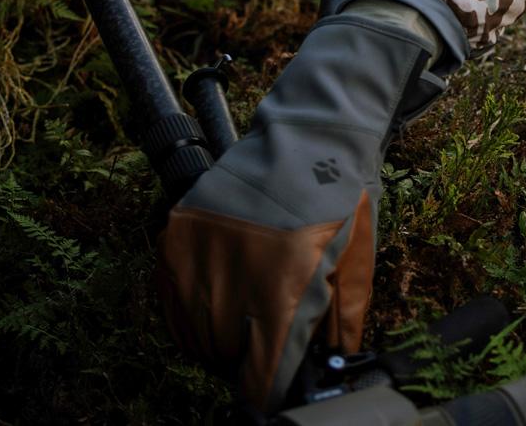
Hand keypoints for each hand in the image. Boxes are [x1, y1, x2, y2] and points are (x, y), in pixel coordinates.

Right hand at [154, 10, 439, 407]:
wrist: (307, 134)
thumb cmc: (338, 201)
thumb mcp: (354, 268)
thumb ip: (336, 330)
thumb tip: (319, 374)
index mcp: (283, 288)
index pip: (259, 373)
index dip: (266, 388)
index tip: (272, 391)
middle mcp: (234, 274)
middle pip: (224, 356)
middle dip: (245, 359)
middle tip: (263, 345)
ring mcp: (199, 253)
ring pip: (194, 333)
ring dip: (216, 338)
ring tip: (242, 320)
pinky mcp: (177, 235)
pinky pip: (171, 299)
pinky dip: (188, 311)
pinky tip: (214, 303)